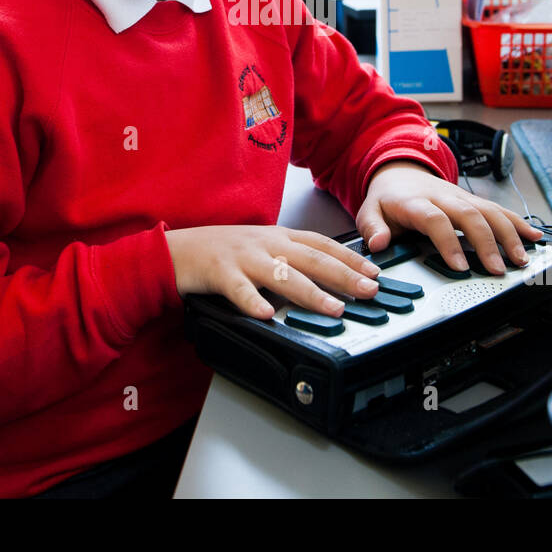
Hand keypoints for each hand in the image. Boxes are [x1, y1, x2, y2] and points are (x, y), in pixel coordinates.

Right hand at [166, 224, 382, 319]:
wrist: (177, 249)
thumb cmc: (222, 252)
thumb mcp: (261, 248)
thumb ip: (290, 258)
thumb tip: (327, 277)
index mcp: (278, 237)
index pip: (321, 245)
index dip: (350, 258)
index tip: (374, 272)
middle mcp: (266, 244)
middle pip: (311, 259)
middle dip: (344, 275)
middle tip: (369, 291)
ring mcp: (243, 257)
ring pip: (282, 274)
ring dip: (310, 293)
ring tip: (333, 308)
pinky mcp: (219, 273)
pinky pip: (239, 290)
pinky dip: (253, 302)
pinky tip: (267, 315)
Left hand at [356, 160, 540, 275]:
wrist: (400, 172)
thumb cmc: (388, 198)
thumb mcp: (369, 211)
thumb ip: (372, 227)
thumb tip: (379, 244)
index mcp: (416, 202)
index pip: (435, 220)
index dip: (449, 242)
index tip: (460, 267)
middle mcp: (443, 197)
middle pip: (470, 215)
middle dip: (487, 243)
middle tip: (497, 269)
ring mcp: (462, 197)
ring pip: (490, 210)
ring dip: (509, 234)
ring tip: (520, 259)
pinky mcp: (474, 200)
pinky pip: (499, 209)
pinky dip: (519, 222)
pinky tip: (535, 236)